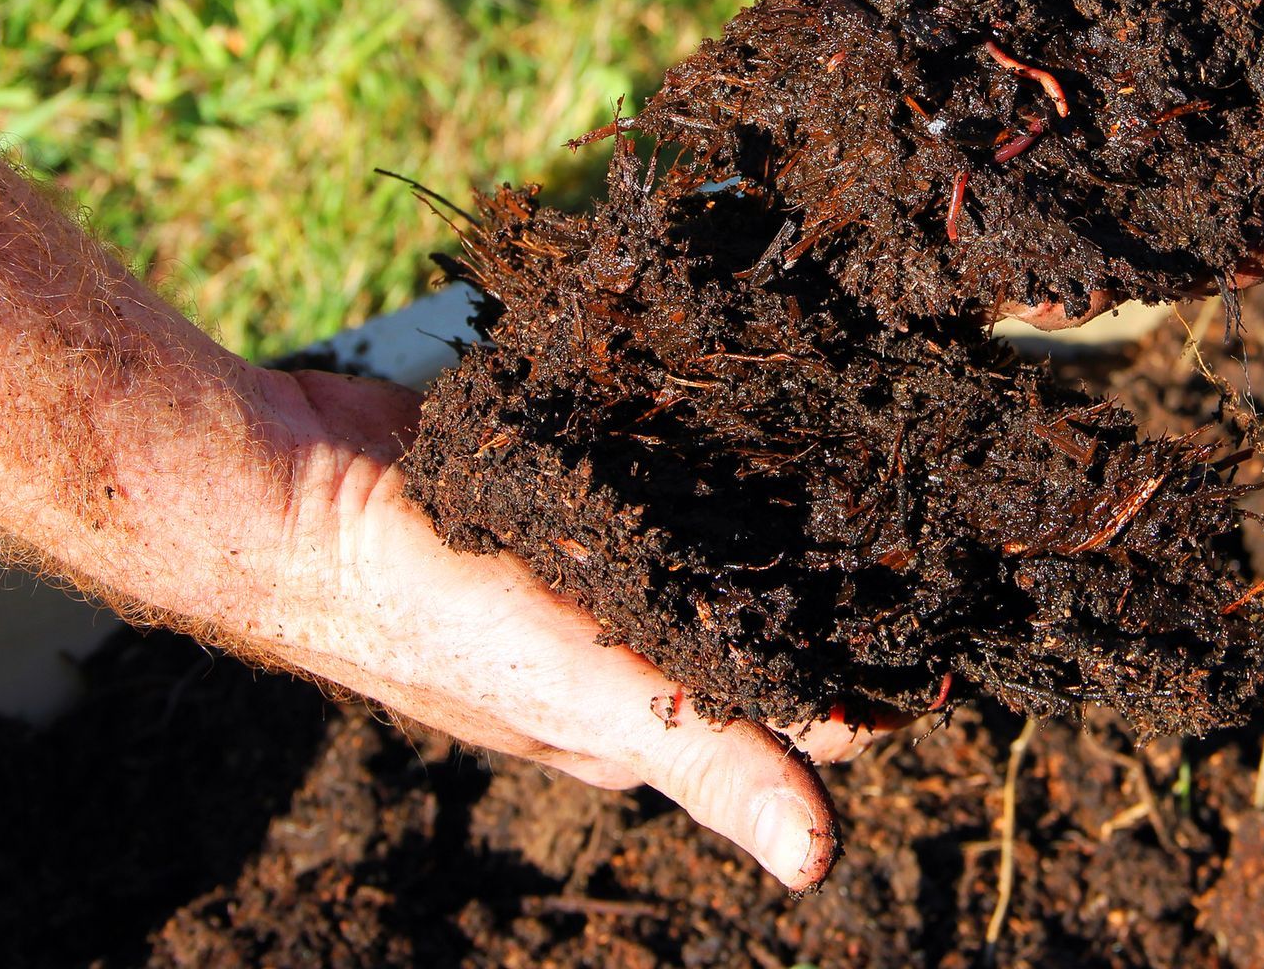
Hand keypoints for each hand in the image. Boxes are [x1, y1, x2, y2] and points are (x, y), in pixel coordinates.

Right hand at [220, 369, 877, 889]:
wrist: (302, 493)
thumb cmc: (438, 613)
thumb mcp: (588, 699)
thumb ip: (708, 761)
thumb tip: (818, 863)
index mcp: (650, 722)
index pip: (805, 712)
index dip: (882, 673)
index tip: (961, 612)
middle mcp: (637, 648)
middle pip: (779, 617)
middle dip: (853, 576)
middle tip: (936, 502)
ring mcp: (608, 562)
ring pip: (733, 535)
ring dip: (795, 500)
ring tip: (878, 438)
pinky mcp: (581, 483)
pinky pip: (676, 467)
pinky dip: (721, 446)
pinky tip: (772, 399)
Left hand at [634, 0, 1263, 324]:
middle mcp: (1123, 31)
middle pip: (1183, 159)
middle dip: (1193, 230)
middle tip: (1178, 279)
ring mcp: (1037, 56)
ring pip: (1088, 181)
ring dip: (1096, 246)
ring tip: (1076, 294)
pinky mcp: (949, 70)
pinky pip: (984, 167)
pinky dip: (996, 225)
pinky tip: (992, 271)